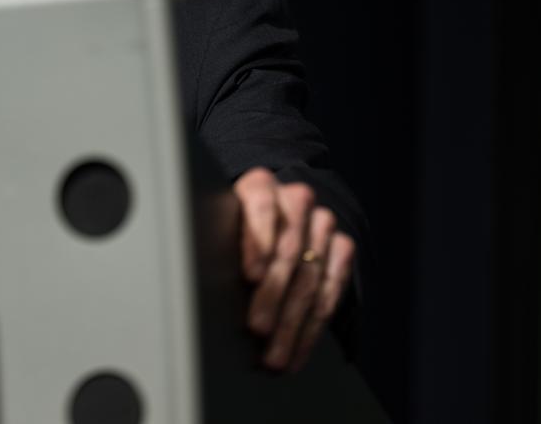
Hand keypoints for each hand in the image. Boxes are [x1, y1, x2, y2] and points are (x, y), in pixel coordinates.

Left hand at [233, 166, 354, 371]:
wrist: (273, 219)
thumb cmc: (232, 230)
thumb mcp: (218, 225)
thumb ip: (215, 241)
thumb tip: (198, 277)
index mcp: (260, 185)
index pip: (261, 206)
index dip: (257, 243)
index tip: (251, 276)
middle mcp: (295, 199)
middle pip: (288, 251)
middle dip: (272, 296)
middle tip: (258, 329)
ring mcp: (322, 222)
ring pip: (310, 277)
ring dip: (292, 323)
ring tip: (274, 354)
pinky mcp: (342, 246)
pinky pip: (331, 291)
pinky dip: (313, 327)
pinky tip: (298, 350)